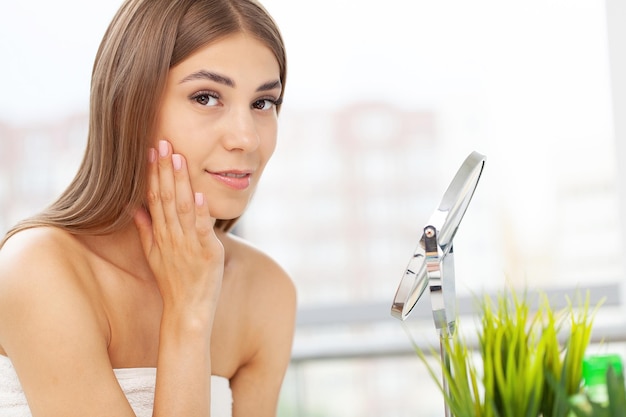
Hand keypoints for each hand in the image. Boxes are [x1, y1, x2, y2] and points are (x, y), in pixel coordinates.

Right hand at [133, 140, 223, 315]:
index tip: (152, 150)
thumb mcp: (153, 256)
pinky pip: (201, 230)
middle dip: (165, 170)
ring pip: (181, 208)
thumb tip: (135, 208)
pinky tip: (198, 194)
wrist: (187, 312)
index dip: (153, 173)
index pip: (154, 197)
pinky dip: (200, 212)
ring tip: (179, 159)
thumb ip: (145, 230)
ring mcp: (188, 245)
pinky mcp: (207, 253)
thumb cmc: (173, 283)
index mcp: (160, 234)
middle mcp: (171, 236)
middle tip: (165, 143)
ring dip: (180, 183)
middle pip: (165, 198)